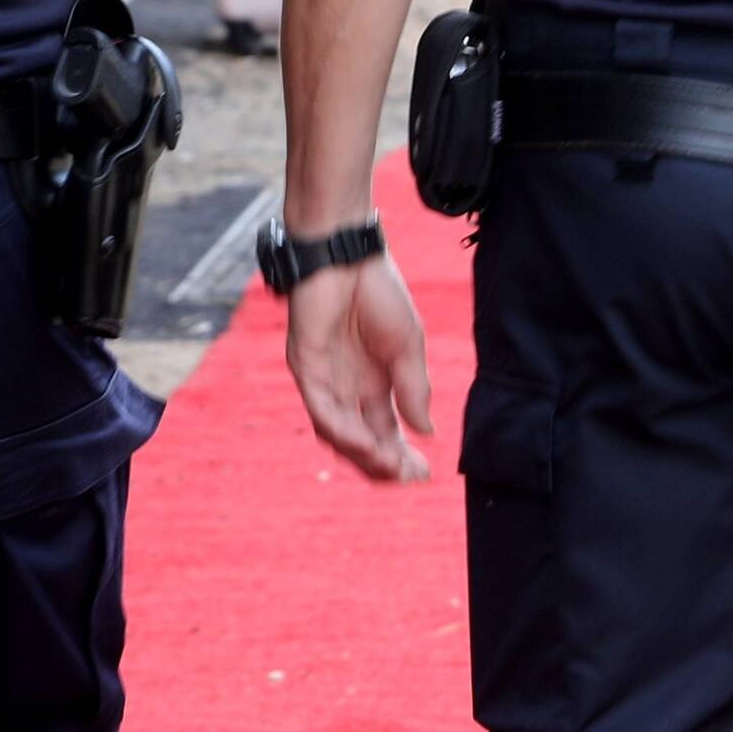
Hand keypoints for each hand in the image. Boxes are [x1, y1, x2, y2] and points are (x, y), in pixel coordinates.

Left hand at [286, 253, 436, 483]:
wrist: (348, 255)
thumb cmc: (378, 293)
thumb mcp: (408, 347)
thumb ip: (414, 390)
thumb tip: (427, 433)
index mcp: (374, 385)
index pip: (385, 434)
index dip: (402, 457)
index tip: (423, 474)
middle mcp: (347, 389)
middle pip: (360, 443)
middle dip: (384, 464)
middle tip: (407, 476)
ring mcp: (324, 381)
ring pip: (337, 434)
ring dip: (362, 455)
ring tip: (388, 466)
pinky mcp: (305, 367)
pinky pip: (320, 409)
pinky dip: (341, 430)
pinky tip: (363, 441)